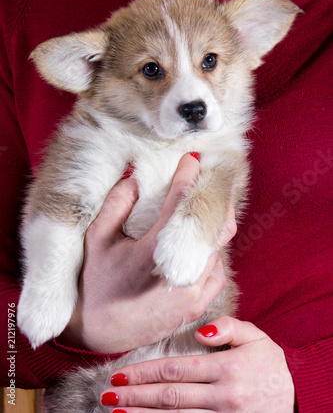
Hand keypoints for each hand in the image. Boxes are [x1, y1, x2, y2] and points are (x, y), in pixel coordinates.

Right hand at [59, 154, 236, 353]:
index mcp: (152, 254)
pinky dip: (213, 253)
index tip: (192, 159)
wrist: (99, 333)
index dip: (188, 177)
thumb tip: (136, 179)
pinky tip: (199, 245)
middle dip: (211, 199)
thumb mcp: (95, 241)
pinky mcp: (198, 306)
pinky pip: (218, 271)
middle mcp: (180, 275)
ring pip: (220, 249)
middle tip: (206, 181)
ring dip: (213, 226)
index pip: (179, 205)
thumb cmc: (94, 284)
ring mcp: (193, 293)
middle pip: (213, 226)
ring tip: (204, 209)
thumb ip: (116, 205)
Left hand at [101, 316, 294, 411]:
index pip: (176, 370)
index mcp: (225, 368)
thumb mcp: (255, 337)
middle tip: (109, 394)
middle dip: (136, 396)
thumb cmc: (270, 364)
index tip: (122, 374)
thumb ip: (228, 327)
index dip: (145, 372)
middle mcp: (222, 395)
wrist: (298, 395)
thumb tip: (200, 333)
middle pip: (170, 396)